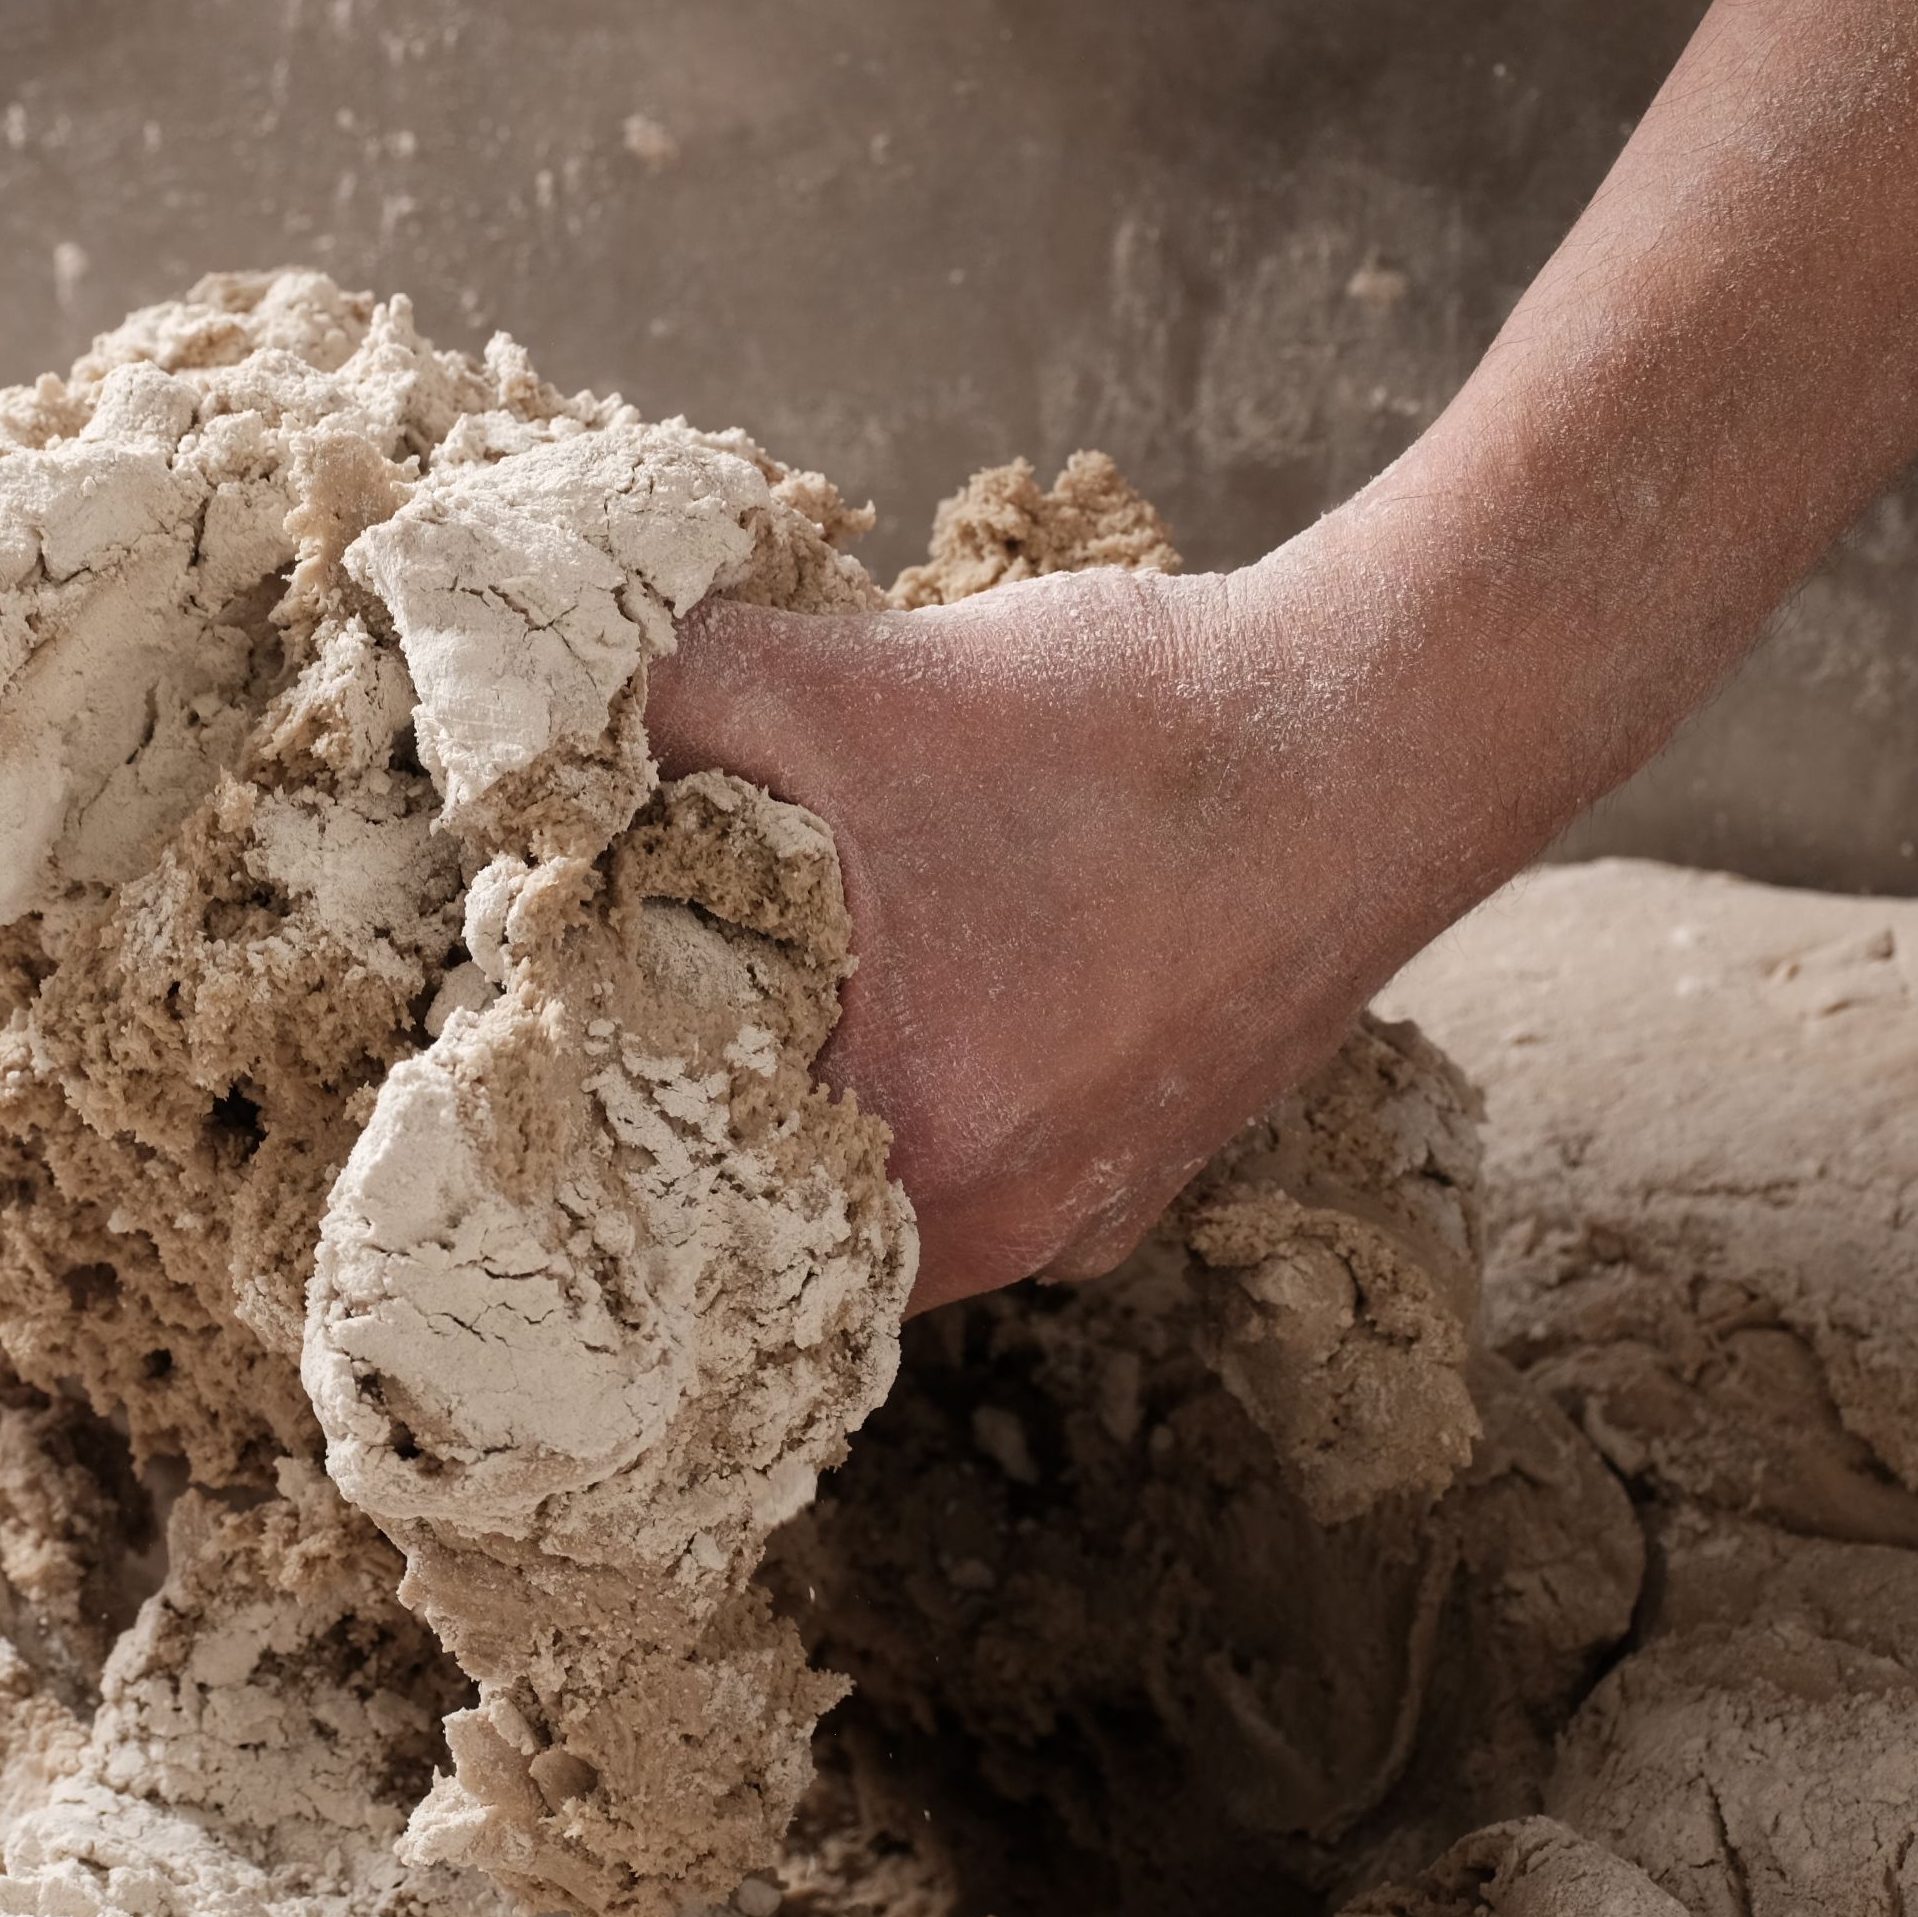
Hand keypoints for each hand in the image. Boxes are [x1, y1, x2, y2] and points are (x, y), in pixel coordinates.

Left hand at [643, 542, 1532, 1309]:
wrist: (1392, 721)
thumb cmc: (1140, 730)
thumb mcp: (851, 685)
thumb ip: (662, 703)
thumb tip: (525, 719)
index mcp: (917, 1157)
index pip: (675, 1188)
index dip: (597, 1077)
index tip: (563, 978)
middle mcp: (1007, 1230)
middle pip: (774, 1206)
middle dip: (706, 1086)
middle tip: (654, 959)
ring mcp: (1093, 1209)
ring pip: (887, 1185)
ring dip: (831, 1083)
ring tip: (793, 954)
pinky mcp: (1153, 1163)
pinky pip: (994, 1157)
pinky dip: (943, 1079)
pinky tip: (939, 963)